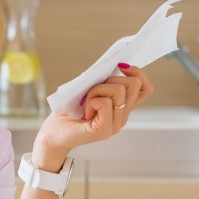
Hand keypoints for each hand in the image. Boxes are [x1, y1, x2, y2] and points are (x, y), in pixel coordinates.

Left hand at [31, 64, 152, 168]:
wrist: (52, 135)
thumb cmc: (67, 113)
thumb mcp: (89, 91)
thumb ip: (105, 83)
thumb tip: (117, 64)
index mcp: (121, 108)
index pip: (145, 88)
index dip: (138, 73)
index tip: (120, 67)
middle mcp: (122, 118)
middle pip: (133, 84)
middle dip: (111, 78)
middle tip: (92, 91)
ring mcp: (114, 126)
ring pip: (118, 90)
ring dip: (97, 89)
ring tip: (85, 102)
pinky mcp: (103, 130)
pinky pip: (105, 103)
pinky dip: (91, 100)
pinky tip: (83, 111)